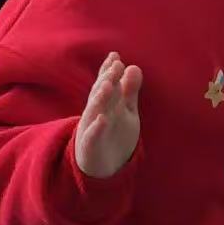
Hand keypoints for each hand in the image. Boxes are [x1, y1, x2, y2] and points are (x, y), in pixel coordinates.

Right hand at [74, 52, 141, 179]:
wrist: (101, 168)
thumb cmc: (114, 133)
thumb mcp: (125, 111)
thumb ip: (129, 90)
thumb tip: (134, 66)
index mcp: (105, 102)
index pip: (105, 82)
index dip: (109, 70)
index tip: (115, 56)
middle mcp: (96, 112)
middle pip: (100, 93)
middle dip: (107, 78)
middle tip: (116, 65)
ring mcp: (91, 128)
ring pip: (94, 111)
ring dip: (100, 97)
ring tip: (109, 84)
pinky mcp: (90, 147)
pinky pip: (92, 136)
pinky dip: (96, 128)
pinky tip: (103, 119)